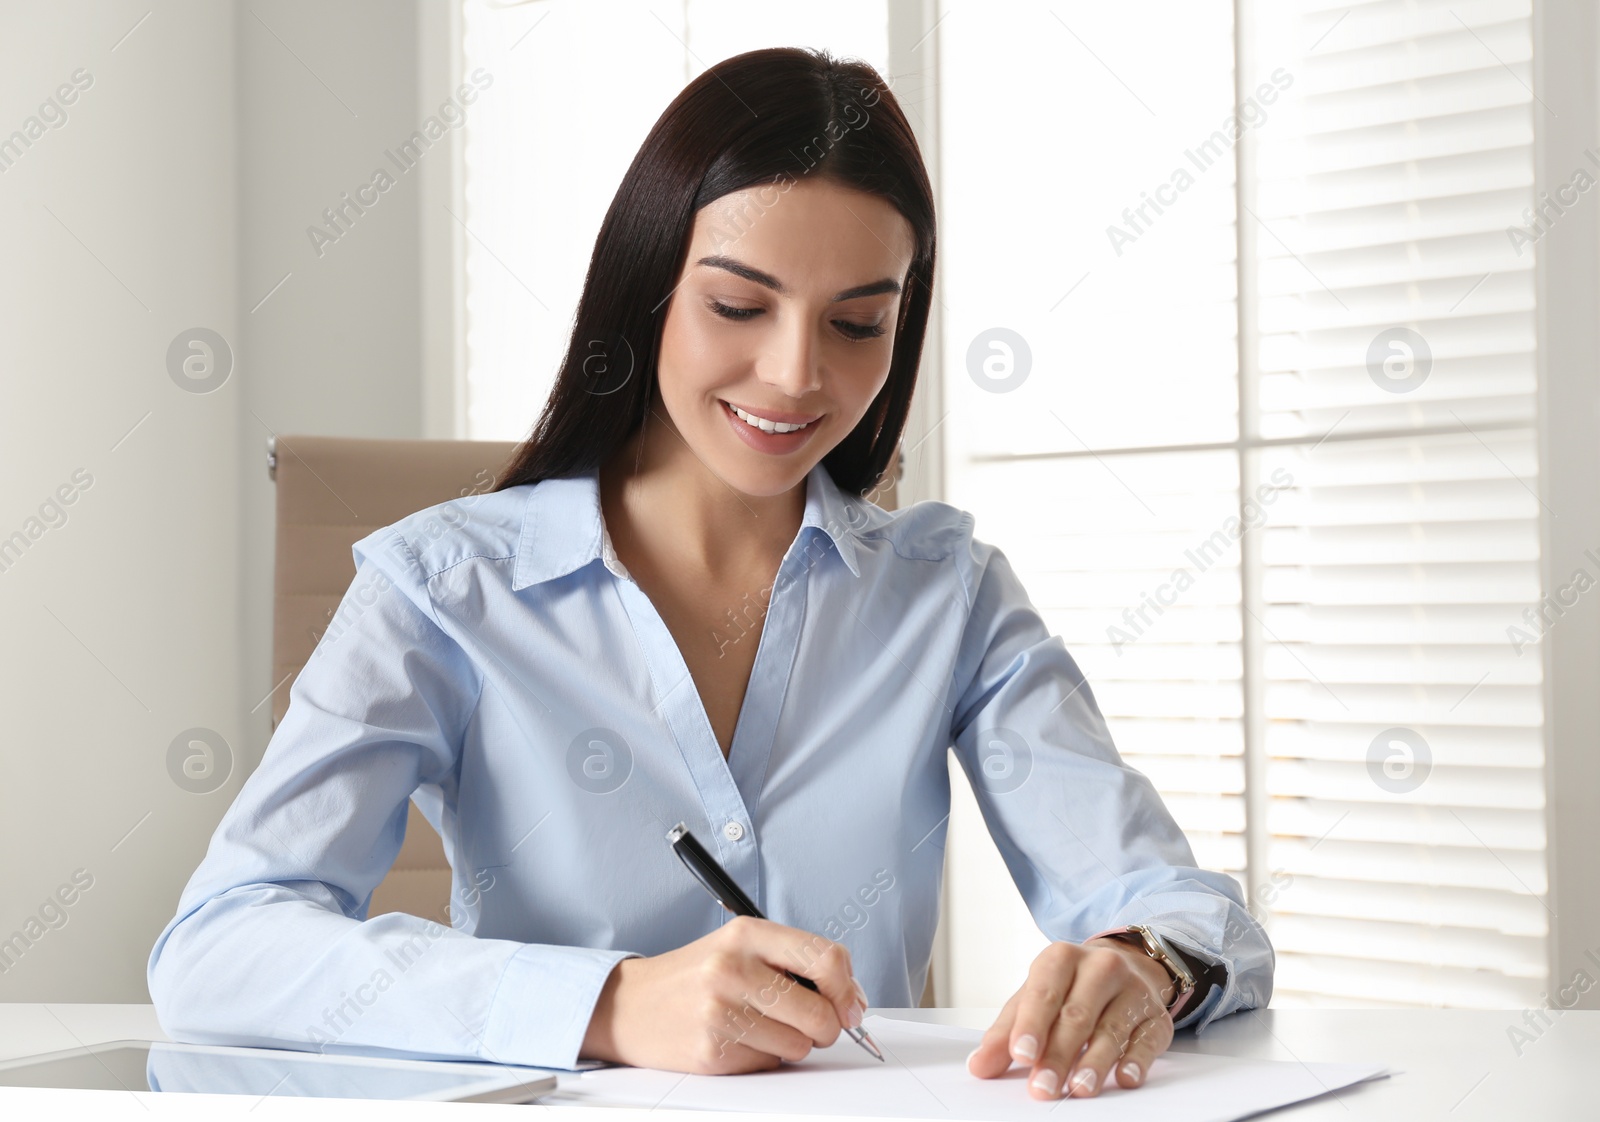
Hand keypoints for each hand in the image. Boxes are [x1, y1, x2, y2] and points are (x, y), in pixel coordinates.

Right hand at [579, 915, 867, 1072]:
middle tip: (807, 1022)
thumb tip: (852, 1001)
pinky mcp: (712, 1052)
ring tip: (758, 1025)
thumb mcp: (742, 947)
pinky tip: (736, 1039)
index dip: (848, 989)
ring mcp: (720, 1012)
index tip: (851, 1006)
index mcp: (747, 933)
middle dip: (825, 1026)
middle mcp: (733, 968)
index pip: (825, 958)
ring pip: (799, 1046)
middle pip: (820, 1013)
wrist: (630, 1005)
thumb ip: (797, 963)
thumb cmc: (696, 975)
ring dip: (790, 1043)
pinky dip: (762, 1057)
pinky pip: (769, 1064)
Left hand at [966, 938, 1175, 1098]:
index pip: (1044, 992)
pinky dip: (1137, 1061)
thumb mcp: (1035, 997)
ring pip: (1112, 1030)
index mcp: (1061, 958)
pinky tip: (1125, 1078)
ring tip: (1079, 1089)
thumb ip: (1006, 1031)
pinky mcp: (1158, 1017)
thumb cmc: (1071, 986)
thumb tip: (979, 1066)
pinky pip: (1148, 1040)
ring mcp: (1133, 991)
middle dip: (1058, 1055)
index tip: (1021, 1054)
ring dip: (1095, 1063)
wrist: (1127, 965)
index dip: (1031, 1024)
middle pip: (1077, 1015)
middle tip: (1043, 1087)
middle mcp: (1100, 968)